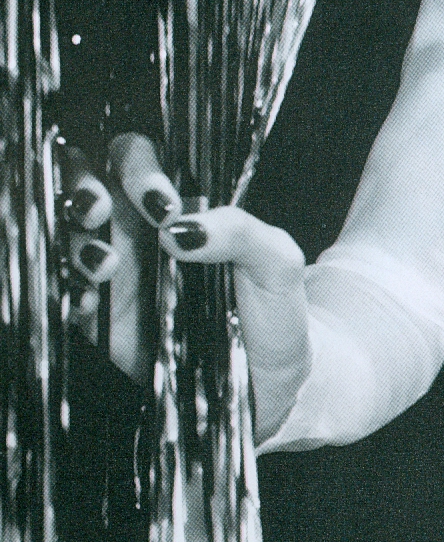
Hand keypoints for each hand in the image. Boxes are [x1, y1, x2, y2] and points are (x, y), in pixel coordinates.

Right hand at [59, 133, 311, 439]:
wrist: (272, 383)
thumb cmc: (277, 312)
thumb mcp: (278, 264)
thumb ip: (242, 231)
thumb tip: (181, 227)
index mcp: (181, 206)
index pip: (139, 157)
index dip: (137, 166)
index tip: (161, 203)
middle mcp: (141, 231)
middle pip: (87, 182)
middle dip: (82, 185)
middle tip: (99, 210)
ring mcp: (118, 273)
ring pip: (69, 234)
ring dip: (76, 241)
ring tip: (105, 265)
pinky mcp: (103, 319)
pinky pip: (67, 292)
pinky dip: (70, 290)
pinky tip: (90, 301)